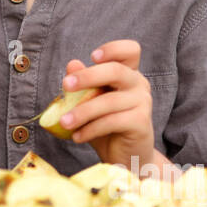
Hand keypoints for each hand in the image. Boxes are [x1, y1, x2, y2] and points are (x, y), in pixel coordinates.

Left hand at [55, 40, 155, 169]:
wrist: (125, 156)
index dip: (113, 49)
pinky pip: (112, 121)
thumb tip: (72, 64)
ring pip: (109, 101)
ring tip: (64, 122)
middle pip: (116, 71)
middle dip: (88, 76)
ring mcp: (143, 103)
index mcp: (128, 73)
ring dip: (82, 112)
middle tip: (65, 85)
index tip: (93, 57)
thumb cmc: (106, 125)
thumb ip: (82, 84)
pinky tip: (77, 136)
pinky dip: (90, 129)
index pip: (130, 50)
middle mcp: (138, 84)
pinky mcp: (141, 123)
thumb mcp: (90, 102)